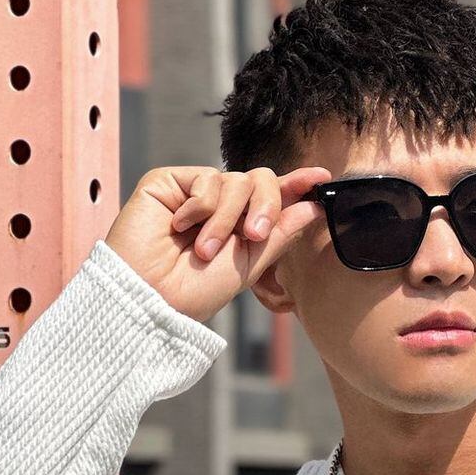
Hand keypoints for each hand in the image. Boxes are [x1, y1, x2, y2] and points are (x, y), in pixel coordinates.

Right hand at [103, 162, 332, 324]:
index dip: (297, 185)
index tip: (322, 179)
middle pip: (261, 181)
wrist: (153, 296)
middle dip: (263, 206)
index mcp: (240, 227)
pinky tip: (180, 227)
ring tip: (203, 248)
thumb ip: (279, 233)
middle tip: (251, 236)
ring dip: (224, 219)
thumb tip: (311, 206)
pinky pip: (205, 178)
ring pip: (235, 181)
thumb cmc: (195, 291)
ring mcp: (195, 192)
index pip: (273, 198)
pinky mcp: (170, 182)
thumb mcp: (248, 265)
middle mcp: (220, 207)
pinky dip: (199, 206)